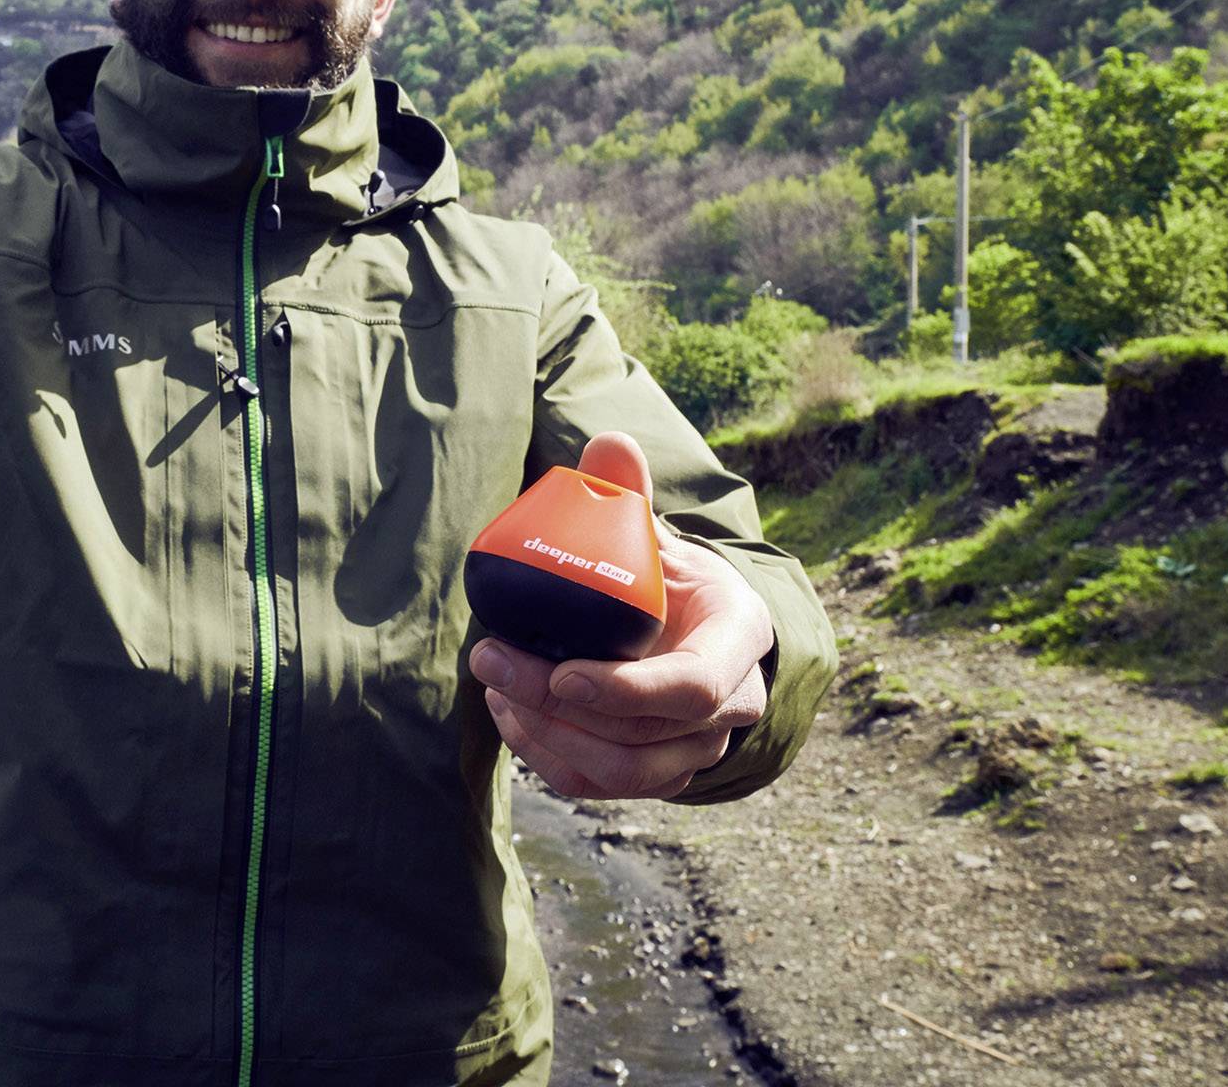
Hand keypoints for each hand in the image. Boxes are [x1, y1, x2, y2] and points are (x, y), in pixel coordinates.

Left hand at [472, 431, 772, 799]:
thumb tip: (610, 442)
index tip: (560, 670)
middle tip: (490, 659)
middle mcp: (729, 706)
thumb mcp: (659, 533)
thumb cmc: (673, 578)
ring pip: (622, 770)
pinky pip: (601, 784)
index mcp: (737, 640)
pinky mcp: (659, 773)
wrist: (697, 632)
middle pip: (643, 731)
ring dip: (547, 734)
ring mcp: (697, 748)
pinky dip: (548, 758)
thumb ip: (630, 494)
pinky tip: (509, 714)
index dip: (627, 689)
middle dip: (556, 703)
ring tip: (495, 683)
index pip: (693, 686)